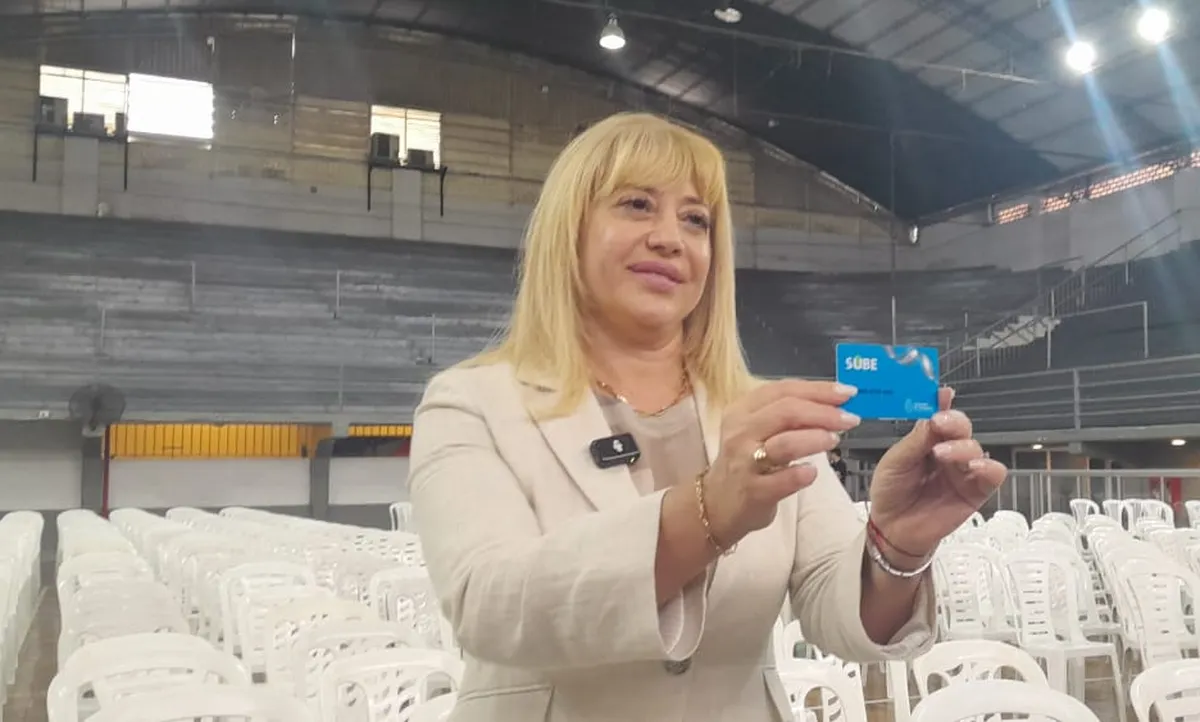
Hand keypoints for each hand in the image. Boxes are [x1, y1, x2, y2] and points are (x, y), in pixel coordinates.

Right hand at [703, 380, 860, 545]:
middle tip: (849, 419)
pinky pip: (781, 481)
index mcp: (742, 410)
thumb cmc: (745, 463)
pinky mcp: (752, 491)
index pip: (783, 390)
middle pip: (786, 411)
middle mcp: (740, 432)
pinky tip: (812, 473)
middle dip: (823, 412)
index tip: (847, 393)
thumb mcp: (756, 430)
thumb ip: (787, 416)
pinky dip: (801, 474)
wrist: (716, 505)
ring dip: (815, 438)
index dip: (818, 389)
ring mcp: (744, 462)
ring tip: (835, 440)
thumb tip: (833, 404)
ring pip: (785, 443)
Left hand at [868, 388, 1006, 559]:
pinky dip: (988, 467)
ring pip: (976, 448)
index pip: (939, 415)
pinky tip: (973, 467)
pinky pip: (993, 474)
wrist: (893, 528)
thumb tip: (933, 411)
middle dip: (954, 422)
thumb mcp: (896, 461)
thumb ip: (918, 438)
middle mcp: (948, 450)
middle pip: (961, 427)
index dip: (942, 402)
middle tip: (941, 423)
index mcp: (928, 439)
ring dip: (962, 446)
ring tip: (942, 454)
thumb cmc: (891, 491)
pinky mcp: (976, 490)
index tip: (941, 393)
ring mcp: (963, 470)